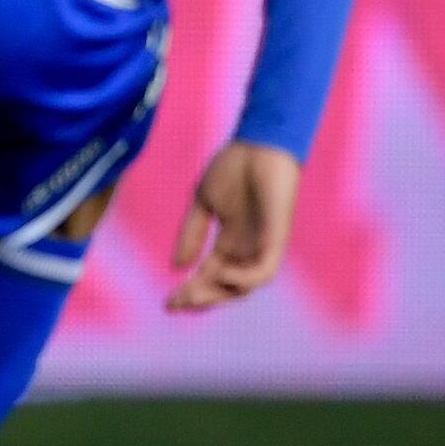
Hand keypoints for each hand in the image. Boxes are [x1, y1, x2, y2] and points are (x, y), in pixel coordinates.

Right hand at [169, 140, 299, 311]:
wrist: (258, 143)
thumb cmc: (234, 166)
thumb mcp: (203, 203)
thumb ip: (191, 234)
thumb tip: (177, 266)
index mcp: (230, 240)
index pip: (210, 274)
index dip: (189, 290)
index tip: (167, 303)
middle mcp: (247, 247)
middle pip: (225, 287)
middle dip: (200, 298)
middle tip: (177, 303)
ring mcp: (262, 244)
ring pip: (244, 286)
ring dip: (218, 294)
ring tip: (193, 294)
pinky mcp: (276, 237)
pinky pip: (264, 271)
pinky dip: (244, 279)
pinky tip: (222, 275)